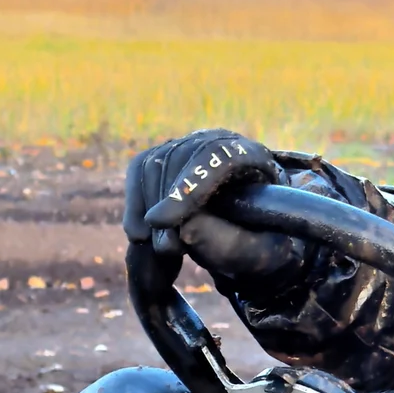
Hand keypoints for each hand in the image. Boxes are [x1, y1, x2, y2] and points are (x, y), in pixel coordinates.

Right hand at [125, 128, 282, 240]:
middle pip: (177, 157)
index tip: (160, 222)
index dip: (185, 188)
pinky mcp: (165, 157)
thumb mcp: (257, 251)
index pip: (214, 157)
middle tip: (167, 250)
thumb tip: (184, 228)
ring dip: (147, 208)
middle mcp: (218, 141)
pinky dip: (134, 203)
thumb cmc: (259, 242)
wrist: (250, 234)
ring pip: (153, 163)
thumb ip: (229, 243)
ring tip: (162, 248)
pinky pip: (139, 170)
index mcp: (252, 156)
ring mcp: (189, 145)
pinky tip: (140, 234)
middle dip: (163, 204)